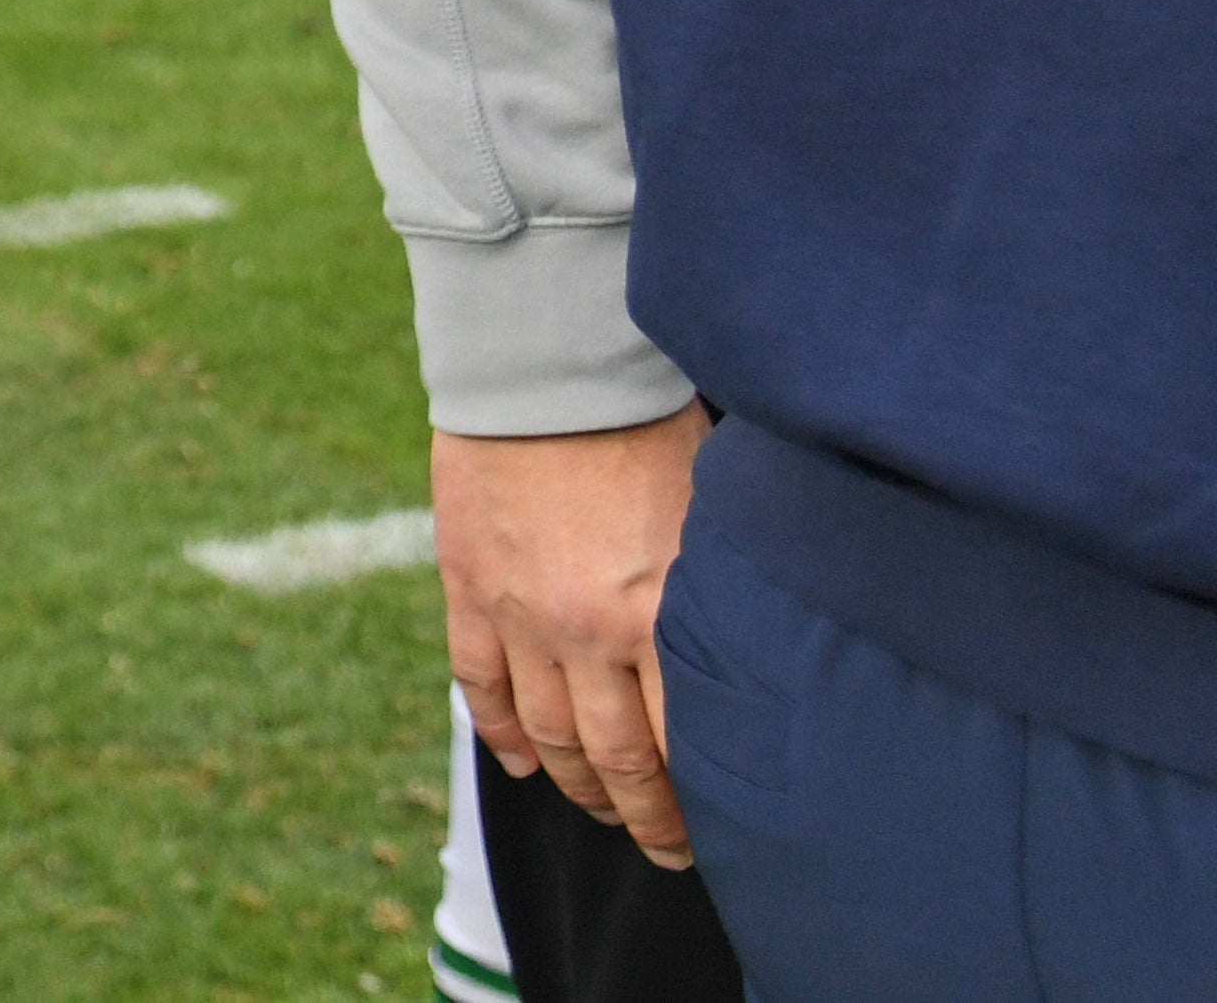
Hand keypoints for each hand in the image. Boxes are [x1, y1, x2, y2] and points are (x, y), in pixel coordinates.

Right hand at [439, 404, 710, 869]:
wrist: (545, 369)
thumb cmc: (646, 431)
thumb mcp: (707, 519)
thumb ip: (714, 600)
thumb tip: (748, 665)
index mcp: (655, 615)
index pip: (680, 748)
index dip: (697, 806)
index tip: (716, 833)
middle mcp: (584, 630)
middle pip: (613, 761)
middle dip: (645, 819)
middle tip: (669, 848)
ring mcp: (517, 614)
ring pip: (545, 736)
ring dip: (576, 786)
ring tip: (601, 809)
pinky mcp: (468, 587)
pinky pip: (478, 684)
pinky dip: (498, 733)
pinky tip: (521, 762)